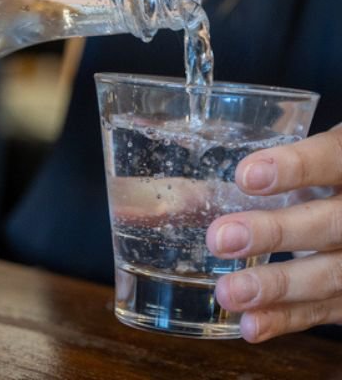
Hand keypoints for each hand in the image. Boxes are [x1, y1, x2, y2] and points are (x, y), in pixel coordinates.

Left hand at [206, 124, 341, 341]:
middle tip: (220, 239)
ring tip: (227, 292)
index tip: (245, 176)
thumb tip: (161, 193)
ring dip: (277, 287)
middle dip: (277, 233)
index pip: (333, 159)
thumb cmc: (317, 178)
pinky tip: (250, 325)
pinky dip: (287, 320)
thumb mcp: (298, 163)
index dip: (296, 168)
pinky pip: (325, 311)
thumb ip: (250, 174)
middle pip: (333, 224)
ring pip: (332, 275)